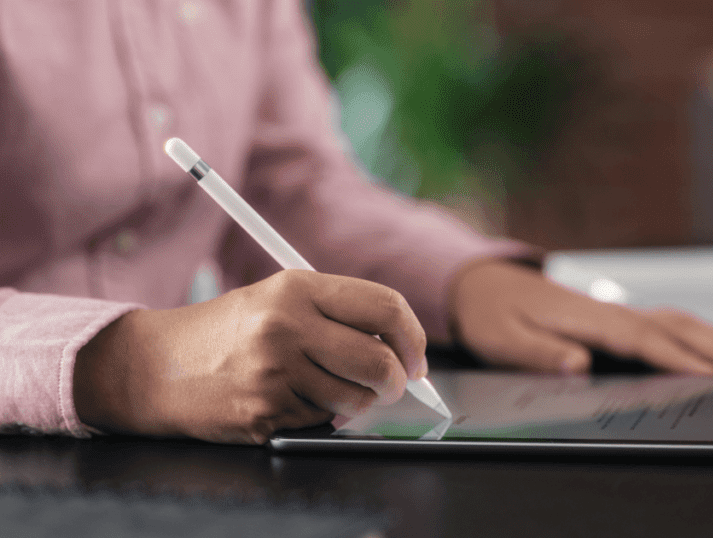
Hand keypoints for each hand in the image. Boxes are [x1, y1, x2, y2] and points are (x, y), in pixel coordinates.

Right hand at [73, 269, 426, 443]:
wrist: (154, 366)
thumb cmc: (225, 331)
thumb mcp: (278, 299)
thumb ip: (337, 314)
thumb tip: (401, 348)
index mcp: (297, 287)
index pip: (385, 307)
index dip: (412, 337)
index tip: (416, 357)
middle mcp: (287, 325)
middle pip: (380, 361)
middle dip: (397, 381)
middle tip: (392, 385)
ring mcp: (275, 371)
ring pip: (356, 398)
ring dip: (356, 402)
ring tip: (326, 388)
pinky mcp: (264, 410)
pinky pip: (319, 419)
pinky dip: (316, 415)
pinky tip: (287, 398)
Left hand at [449, 260, 712, 375]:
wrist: (482, 284)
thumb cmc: (490, 313)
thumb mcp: (500, 339)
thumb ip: (539, 352)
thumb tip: (579, 365)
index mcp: (584, 317)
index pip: (640, 339)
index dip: (676, 357)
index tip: (709, 374)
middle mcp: (606, 310)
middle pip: (671, 326)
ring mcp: (612, 311)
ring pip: (673, 321)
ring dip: (712, 339)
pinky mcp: (610, 316)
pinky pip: (661, 322)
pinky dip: (692, 334)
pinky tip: (706, 348)